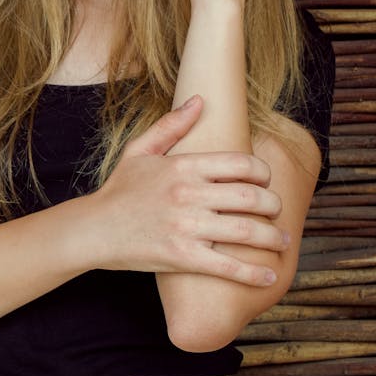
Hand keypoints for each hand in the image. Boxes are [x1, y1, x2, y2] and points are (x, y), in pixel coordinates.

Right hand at [89, 97, 286, 285]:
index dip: (263, 172)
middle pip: (251, 197)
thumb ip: (171, 125)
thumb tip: (200, 101)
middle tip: (278, 212)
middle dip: (274, 206)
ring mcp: (186, 227)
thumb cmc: (119, 190)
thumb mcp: (140, 150)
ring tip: (282, 239)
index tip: (266, 182)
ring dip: (272, 237)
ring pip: (246, 231)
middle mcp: (188, 194)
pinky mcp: (182, 257)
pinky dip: (254, 272)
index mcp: (183, 166)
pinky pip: (227, 266)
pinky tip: (270, 274)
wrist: (93, 229)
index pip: (240, 163)